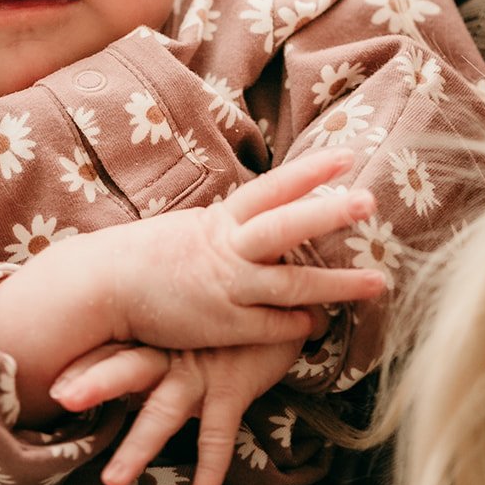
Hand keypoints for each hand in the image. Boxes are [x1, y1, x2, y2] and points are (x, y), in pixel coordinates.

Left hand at [52, 339, 303, 484]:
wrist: (281, 296)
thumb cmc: (226, 314)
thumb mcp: (186, 318)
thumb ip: (154, 330)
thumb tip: (118, 349)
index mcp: (155, 334)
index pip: (110, 349)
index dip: (80, 365)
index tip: (47, 385)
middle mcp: (172, 350)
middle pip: (127, 366)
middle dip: (94, 383)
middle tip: (62, 399)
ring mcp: (201, 370)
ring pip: (162, 411)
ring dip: (137, 447)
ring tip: (113, 481)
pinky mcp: (233, 387)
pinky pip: (218, 435)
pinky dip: (210, 470)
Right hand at [96, 147, 384, 354]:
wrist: (106, 288)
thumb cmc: (150, 256)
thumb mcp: (193, 228)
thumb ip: (233, 226)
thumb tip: (269, 215)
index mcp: (220, 220)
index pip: (272, 189)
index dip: (310, 174)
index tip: (347, 158)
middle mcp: (227, 249)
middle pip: (287, 228)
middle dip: (330, 214)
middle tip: (370, 202)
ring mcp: (228, 288)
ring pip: (293, 284)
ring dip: (338, 284)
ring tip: (378, 283)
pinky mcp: (224, 325)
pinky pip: (274, 326)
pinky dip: (300, 324)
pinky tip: (319, 322)